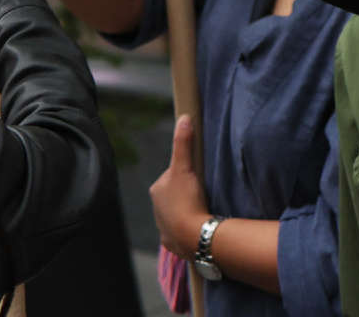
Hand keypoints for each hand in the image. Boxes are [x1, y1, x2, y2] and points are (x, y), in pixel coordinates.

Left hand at [150, 116, 210, 257]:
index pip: (172, 176)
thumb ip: (183, 143)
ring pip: (176, 213)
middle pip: (174, 194)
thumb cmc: (187, 200)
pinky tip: (197, 225)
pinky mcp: (172, 241)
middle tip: (202, 194)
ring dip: (187, 211)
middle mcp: (156, 208)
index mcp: (156, 189)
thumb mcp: (186, 167)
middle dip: (186, 194)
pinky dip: (187, 227)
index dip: (186, 174)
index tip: (198, 178)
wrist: (193, 235)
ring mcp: (163, 226)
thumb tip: (183, 118)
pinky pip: (179, 230)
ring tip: (202, 210)